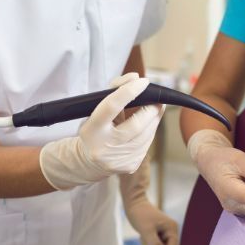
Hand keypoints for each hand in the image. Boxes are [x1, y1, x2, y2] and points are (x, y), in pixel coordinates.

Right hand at [40, 73, 163, 189]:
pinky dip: (150, 132)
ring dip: (154, 119)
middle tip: (157, 99)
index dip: (129, 91)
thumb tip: (135, 78)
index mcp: (92, 130)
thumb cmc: (95, 129)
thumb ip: (114, 91)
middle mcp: (104, 147)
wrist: (88, 162)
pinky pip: (147, 144)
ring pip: (147, 134)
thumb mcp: (96, 110)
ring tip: (156, 109)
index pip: (111, 106)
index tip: (143, 81)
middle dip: (151, 109)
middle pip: (137, 124)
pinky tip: (148, 126)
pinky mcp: (129, 166)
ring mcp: (117, 159)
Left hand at [126, 200, 178, 244]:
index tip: (150, 243)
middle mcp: (171, 230)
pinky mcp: (159, 233)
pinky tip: (144, 234)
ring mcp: (165, 232)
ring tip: (144, 234)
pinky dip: (148, 243)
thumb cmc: (140, 214)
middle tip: (146, 237)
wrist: (134, 203)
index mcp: (172, 228)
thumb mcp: (146, 231)